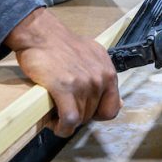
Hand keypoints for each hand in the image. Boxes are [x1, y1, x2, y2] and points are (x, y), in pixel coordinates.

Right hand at [4, 7, 120, 136]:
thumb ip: (105, 78)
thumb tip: (121, 103)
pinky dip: (61, 127)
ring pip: (79, 119)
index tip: (84, 111)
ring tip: (54, 113)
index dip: (96, 114)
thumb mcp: (93, 56)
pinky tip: (53, 123)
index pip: (112, 109)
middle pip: (92, 115)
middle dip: (77, 116)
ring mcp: (84, 84)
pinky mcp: (65, 88)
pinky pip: (69, 120)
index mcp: (108, 72)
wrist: (41, 34)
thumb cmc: (63, 44)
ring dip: (65, 122)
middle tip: (63, 110)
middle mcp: (100, 78)